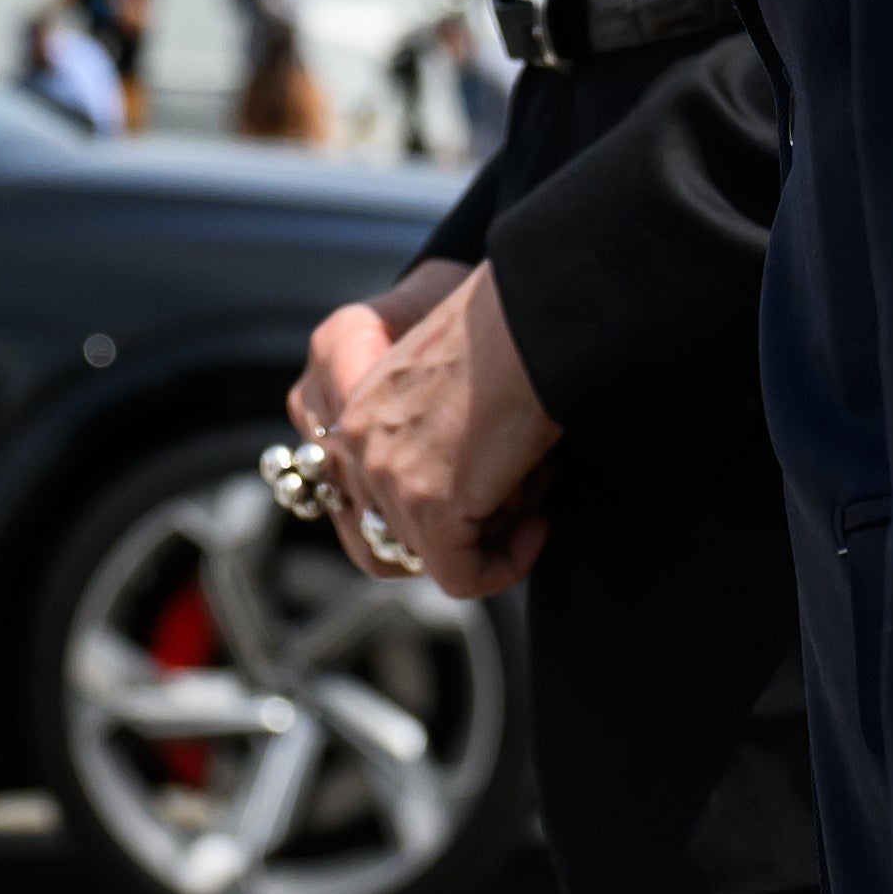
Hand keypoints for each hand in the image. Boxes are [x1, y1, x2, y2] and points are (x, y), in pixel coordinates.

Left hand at [322, 264, 556, 598]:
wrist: (531, 317)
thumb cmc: (510, 337)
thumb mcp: (445, 389)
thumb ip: (425, 442)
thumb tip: (457, 506)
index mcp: (352, 407)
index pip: (366, 502)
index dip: (428, 516)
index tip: (488, 493)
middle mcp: (353, 441)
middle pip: (392, 539)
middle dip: (458, 529)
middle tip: (514, 494)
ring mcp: (385, 474)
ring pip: (435, 556)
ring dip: (491, 534)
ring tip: (533, 482)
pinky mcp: (426, 502)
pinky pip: (462, 577)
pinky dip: (507, 563)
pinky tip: (540, 521)